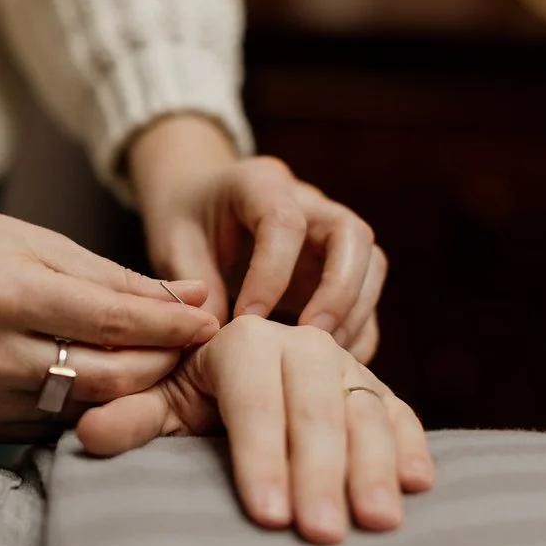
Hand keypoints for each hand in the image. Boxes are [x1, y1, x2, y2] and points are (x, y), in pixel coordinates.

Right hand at [0, 165, 220, 442]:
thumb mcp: (45, 244)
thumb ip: (121, 281)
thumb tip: (196, 301)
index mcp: (4, 295)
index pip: (111, 323)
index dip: (170, 326)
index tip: (210, 321)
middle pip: (106, 377)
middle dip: (161, 364)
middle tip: (191, 347)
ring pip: (86, 408)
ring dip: (132, 390)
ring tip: (158, 363)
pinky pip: (53, 425)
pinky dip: (89, 405)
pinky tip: (106, 383)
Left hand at [77, 318, 433, 543]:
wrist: (251, 379)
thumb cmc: (199, 400)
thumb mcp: (163, 405)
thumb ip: (133, 418)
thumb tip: (88, 433)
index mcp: (243, 343)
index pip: (254, 400)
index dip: (261, 457)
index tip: (267, 514)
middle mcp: (301, 344)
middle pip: (315, 410)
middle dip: (319, 474)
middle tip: (322, 534)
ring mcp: (346, 366)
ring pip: (365, 413)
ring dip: (374, 468)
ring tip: (378, 522)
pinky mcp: (379, 390)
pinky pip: (401, 414)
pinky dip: (412, 446)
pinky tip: (420, 486)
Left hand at [130, 119, 384, 362]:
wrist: (200, 199)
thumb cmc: (185, 219)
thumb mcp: (174, 245)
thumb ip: (197, 287)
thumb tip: (221, 342)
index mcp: (261, 184)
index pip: (284, 222)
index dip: (271, 275)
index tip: (246, 322)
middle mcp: (309, 202)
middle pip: (351, 234)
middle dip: (338, 291)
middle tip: (308, 337)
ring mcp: (330, 231)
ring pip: (371, 262)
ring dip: (354, 312)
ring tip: (320, 355)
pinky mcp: (338, 263)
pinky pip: (366, 293)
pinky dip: (358, 328)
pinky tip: (331, 360)